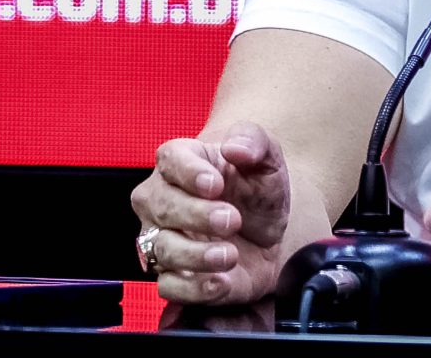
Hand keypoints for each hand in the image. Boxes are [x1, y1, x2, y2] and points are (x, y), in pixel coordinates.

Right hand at [130, 122, 291, 304]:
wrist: (270, 230)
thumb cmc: (257, 188)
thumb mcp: (267, 158)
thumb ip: (254, 142)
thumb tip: (235, 147)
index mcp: (180, 162)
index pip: (170, 159)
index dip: (189, 172)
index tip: (216, 184)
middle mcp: (161, 201)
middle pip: (160, 206)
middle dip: (195, 215)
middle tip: (232, 220)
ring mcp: (162, 240)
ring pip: (161, 249)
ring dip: (195, 255)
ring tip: (230, 254)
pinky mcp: (173, 276)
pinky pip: (168, 286)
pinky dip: (193, 288)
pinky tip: (220, 282)